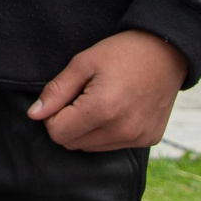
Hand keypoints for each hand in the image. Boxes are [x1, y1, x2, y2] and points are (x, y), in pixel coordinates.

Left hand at [28, 30, 186, 151]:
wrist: (167, 52)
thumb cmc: (122, 52)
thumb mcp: (83, 63)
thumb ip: (56, 91)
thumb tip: (34, 115)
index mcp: (102, 109)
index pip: (58, 133)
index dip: (52, 115)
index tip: (64, 96)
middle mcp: (122, 130)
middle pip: (73, 143)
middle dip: (68, 123)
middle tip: (81, 96)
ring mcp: (137, 138)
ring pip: (91, 148)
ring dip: (87, 130)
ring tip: (101, 100)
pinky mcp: (148, 140)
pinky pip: (113, 145)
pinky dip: (107, 131)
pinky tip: (118, 108)